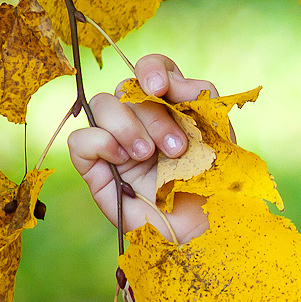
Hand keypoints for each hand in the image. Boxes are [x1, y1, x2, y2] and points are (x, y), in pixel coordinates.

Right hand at [66, 53, 217, 242]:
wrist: (204, 232)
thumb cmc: (214, 186)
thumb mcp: (218, 137)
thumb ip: (199, 100)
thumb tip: (171, 82)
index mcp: (170, 107)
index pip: (152, 69)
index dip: (152, 69)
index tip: (161, 88)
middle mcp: (140, 120)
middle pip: (128, 88)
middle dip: (155, 117)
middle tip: (177, 150)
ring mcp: (116, 142)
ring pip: (101, 104)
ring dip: (128, 127)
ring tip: (149, 157)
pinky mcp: (96, 168)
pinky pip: (81, 139)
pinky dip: (101, 142)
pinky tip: (123, 160)